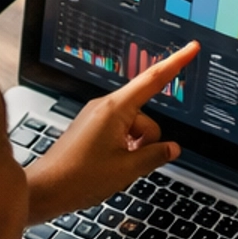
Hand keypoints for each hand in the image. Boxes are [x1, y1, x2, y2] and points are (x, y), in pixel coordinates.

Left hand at [25, 43, 199, 224]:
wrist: (45, 190)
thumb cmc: (78, 178)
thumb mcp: (127, 169)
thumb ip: (156, 155)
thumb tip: (173, 148)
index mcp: (114, 109)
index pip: (153, 80)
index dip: (177, 62)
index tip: (191, 48)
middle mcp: (104, 108)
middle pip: (146, 117)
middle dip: (148, 140)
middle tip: (129, 164)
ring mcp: (96, 117)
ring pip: (134, 128)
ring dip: (134, 148)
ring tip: (114, 168)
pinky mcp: (91, 128)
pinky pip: (120, 133)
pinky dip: (123, 149)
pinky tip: (109, 166)